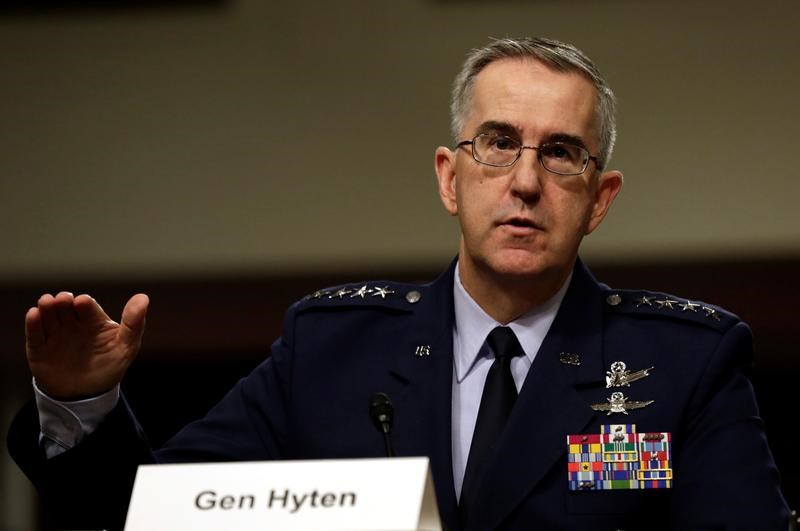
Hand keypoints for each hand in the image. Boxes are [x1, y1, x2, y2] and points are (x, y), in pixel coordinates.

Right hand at [25, 292, 148, 399]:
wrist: (87, 395)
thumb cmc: (110, 366)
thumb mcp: (126, 347)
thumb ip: (134, 324)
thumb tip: (143, 298)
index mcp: (93, 319)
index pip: (87, 306)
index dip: (84, 302)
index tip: (82, 302)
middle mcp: (72, 322)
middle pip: (65, 306)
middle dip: (63, 301)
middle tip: (63, 300)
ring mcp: (55, 334)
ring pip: (48, 315)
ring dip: (46, 306)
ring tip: (47, 302)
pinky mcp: (39, 348)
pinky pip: (35, 334)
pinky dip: (33, 323)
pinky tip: (34, 314)